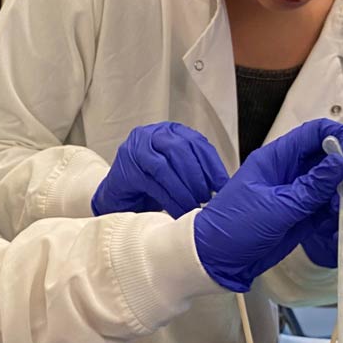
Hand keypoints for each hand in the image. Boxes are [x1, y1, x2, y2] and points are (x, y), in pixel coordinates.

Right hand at [92, 122, 227, 217]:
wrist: (117, 198)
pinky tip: (181, 211)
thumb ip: (196, 169)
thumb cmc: (151, 185)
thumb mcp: (176, 171)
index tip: (224, 185)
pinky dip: (170, 200)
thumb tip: (225, 185)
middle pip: (180, 150)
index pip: (195, 142)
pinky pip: (153, 184)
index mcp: (168, 131)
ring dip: (185, 189)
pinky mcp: (126, 170)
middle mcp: (150, 135)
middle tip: (207, 198)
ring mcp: (135, 151)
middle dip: (197, 176)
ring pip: (165, 167)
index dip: (212, 165)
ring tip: (195, 206)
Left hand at [193, 119, 342, 292]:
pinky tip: (342, 217)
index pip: (314, 133)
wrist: (218, 260)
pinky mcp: (304, 213)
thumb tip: (340, 163)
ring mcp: (299, 191)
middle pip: (331, 155)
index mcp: (277, 158)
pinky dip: (341, 208)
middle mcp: (290, 170)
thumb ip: (310, 188)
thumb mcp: (275, 208)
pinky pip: (330, 203)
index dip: (340, 137)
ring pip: (335, 180)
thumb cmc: (233, 228)